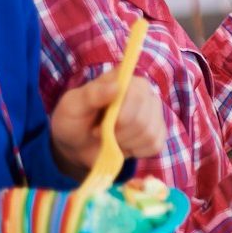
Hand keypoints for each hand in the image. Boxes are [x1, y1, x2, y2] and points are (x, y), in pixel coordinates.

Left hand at [50, 72, 166, 176]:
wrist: (77, 144)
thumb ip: (92, 94)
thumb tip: (116, 86)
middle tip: (99, 133)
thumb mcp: (73, 106)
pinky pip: (155, 146)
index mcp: (127, 81)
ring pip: (149, 134)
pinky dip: (136, 151)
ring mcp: (154, 114)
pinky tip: (123, 145)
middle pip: (144, 119)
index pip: (138, 95)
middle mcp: (146, 94)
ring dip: (125, 143)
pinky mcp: (158, 133)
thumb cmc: (74, 120)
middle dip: (118, 133)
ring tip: (110, 138)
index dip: (122, 115)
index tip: (100, 127)